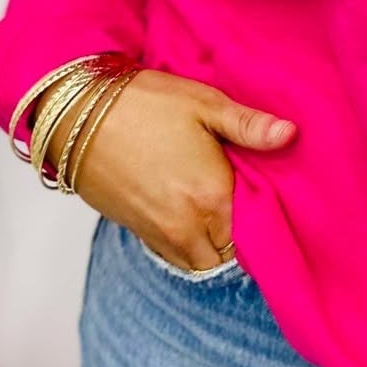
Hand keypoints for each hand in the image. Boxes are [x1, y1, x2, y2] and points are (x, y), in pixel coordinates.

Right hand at [41, 68, 294, 269]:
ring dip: (215, 248)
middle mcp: (188, 227)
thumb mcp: (203, 103)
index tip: (273, 205)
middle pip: (230, 257)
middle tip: (249, 209)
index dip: (268, 224)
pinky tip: (194, 217)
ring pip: (201, 264)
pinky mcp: (137, 232)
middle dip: (242, 241)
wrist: (76, 113)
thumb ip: (249, 125)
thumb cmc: (143, 103)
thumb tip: (291, 134)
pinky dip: (189, 248)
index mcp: (212, 197)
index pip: (255, 236)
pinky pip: (174, 257)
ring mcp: (159, 234)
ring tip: (222, 215)